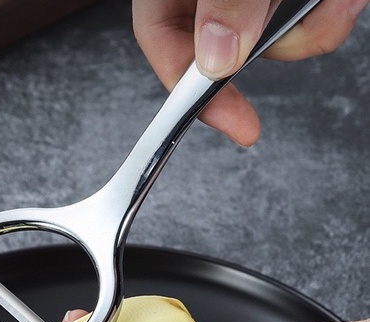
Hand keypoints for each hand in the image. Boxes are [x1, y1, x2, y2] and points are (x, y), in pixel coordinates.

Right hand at [132, 0, 368, 145]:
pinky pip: (306, 17)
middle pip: (228, 48)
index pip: (163, 42)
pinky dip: (332, 11)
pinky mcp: (281, 0)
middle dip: (278, 50)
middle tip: (315, 26)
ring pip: (276, 37)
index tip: (237, 126)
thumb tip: (216, 56)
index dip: (193, 94)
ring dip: (315, 28)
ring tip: (341, 1)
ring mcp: (247, 0)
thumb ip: (223, 0)